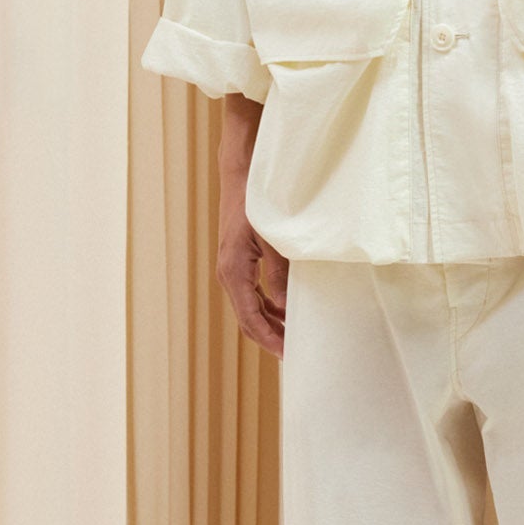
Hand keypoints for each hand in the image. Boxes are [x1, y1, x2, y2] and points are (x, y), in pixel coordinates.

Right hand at [216, 92, 287, 356]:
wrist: (242, 170)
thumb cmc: (259, 201)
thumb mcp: (274, 240)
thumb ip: (279, 274)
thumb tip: (285, 306)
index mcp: (234, 272)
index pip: (251, 319)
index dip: (270, 339)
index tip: (288, 354)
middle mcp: (228, 273)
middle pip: (248, 318)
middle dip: (270, 336)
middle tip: (295, 350)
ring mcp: (232, 266)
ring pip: (250, 306)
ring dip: (270, 321)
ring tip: (293, 334)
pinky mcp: (238, 257)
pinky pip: (251, 291)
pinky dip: (267, 304)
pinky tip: (285, 307)